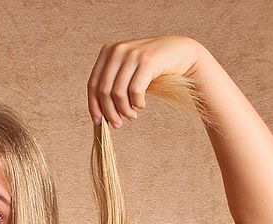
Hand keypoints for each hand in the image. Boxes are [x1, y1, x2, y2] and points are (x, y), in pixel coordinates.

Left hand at [87, 35, 204, 127]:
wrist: (180, 52)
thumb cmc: (151, 68)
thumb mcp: (127, 72)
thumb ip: (112, 85)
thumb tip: (99, 115)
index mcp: (107, 51)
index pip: (92, 84)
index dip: (93, 106)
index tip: (98, 122)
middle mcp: (117, 50)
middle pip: (104, 90)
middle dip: (110, 112)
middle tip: (118, 124)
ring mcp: (132, 54)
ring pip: (118, 93)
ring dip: (125, 110)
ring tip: (132, 117)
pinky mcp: (147, 61)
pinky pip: (135, 91)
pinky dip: (137, 103)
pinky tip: (142, 105)